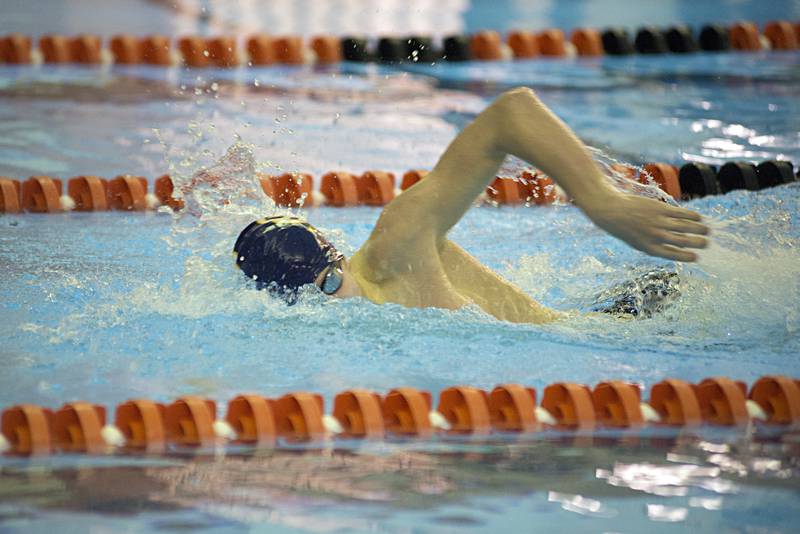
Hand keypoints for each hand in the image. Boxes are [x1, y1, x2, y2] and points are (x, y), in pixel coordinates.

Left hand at [584, 191, 709, 261]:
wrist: (612, 212)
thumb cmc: (624, 228)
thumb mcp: (637, 242)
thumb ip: (655, 244)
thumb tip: (675, 245)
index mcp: (650, 248)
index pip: (673, 255)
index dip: (687, 257)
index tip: (696, 257)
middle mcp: (656, 237)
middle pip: (683, 242)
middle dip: (698, 243)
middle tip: (706, 243)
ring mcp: (659, 223)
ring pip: (686, 227)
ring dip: (700, 229)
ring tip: (707, 231)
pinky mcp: (661, 209)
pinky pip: (681, 213)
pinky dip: (692, 216)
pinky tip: (699, 218)